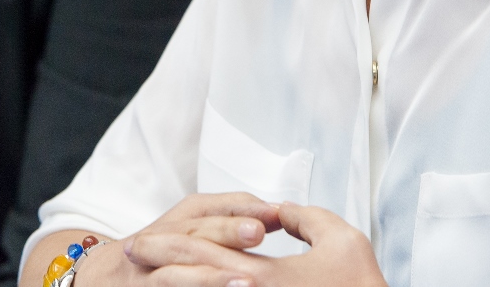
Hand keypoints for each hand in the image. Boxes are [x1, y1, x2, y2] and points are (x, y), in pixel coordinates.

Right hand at [69, 192, 281, 286]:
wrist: (95, 283)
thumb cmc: (150, 259)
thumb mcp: (182, 232)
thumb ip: (223, 221)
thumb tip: (274, 215)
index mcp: (169, 225)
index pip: (204, 209)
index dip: (239, 208)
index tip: (275, 212)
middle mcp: (153, 245)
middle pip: (190, 233)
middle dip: (225, 231)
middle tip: (259, 231)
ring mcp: (143, 275)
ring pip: (174, 272)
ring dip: (210, 274)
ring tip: (245, 278)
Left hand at [122, 201, 385, 286]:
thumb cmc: (361, 285)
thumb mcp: (342, 240)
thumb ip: (305, 218)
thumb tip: (279, 211)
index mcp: (261, 276)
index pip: (200, 252)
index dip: (163, 246)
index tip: (136, 245)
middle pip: (189, 280)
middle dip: (156, 268)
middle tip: (128, 260)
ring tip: (146, 279)